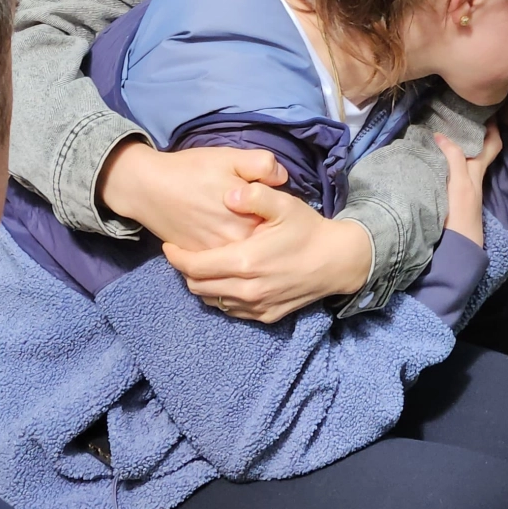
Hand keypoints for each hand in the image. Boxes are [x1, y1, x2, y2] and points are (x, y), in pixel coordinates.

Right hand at [96, 139, 287, 251]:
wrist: (148, 187)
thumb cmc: (191, 170)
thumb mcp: (230, 157)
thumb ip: (263, 165)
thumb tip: (283, 178)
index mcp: (248, 220)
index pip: (278, 227)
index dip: (277, 218)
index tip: (273, 208)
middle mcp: (234, 245)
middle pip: (262, 246)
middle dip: (265, 236)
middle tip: (258, 219)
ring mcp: (216, 256)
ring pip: (242, 259)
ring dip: (247, 249)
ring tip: (241, 229)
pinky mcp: (199, 260)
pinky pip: (221, 266)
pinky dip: (227, 256)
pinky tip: (225, 239)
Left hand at [162, 184, 372, 322]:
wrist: (338, 261)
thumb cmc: (308, 230)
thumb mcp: (284, 204)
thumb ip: (254, 194)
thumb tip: (228, 193)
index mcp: (244, 262)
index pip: (193, 266)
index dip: (176, 256)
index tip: (169, 245)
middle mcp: (246, 289)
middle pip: (197, 286)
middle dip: (184, 270)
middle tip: (184, 253)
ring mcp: (256, 306)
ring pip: (211, 300)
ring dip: (201, 284)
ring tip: (203, 264)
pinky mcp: (265, 315)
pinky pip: (230, 309)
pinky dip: (221, 295)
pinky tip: (226, 279)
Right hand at [439, 123, 500, 245]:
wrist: (455, 248)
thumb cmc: (461, 215)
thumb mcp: (460, 183)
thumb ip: (454, 159)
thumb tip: (441, 136)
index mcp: (477, 172)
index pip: (491, 145)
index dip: (492, 127)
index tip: (486, 109)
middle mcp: (472, 178)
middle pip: (480, 150)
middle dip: (476, 132)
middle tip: (462, 114)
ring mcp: (462, 188)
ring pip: (465, 159)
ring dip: (459, 144)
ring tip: (445, 128)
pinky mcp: (450, 195)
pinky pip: (452, 170)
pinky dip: (447, 159)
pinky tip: (433, 155)